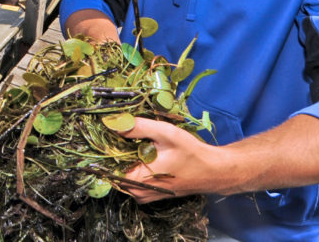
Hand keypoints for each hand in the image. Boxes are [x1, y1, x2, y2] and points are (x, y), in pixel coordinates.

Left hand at [114, 117, 241, 202]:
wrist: (212, 172)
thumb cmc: (191, 153)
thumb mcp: (166, 134)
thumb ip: (138, 128)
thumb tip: (113, 123)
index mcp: (138, 180)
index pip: (107, 167)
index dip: (106, 150)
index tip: (110, 135)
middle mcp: (137, 192)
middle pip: (113, 171)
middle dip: (115, 153)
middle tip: (125, 136)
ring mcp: (143, 196)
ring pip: (122, 176)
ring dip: (125, 160)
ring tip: (136, 144)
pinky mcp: (149, 195)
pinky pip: (131, 181)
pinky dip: (133, 167)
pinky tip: (143, 155)